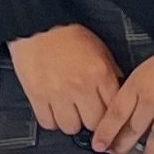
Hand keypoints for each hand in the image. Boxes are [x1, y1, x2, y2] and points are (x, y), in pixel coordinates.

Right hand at [5, 23, 125, 143]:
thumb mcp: (100, 50)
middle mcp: (80, 87)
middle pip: (93, 124)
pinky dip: (51, 120)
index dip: (111, 115)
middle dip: (91, 120)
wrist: (37, 25)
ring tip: (69, 112)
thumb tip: (115, 95)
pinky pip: (48, 122)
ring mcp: (58, 94)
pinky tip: (53, 110)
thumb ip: (110, 74)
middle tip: (87, 113)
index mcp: (100, 74)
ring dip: (71, 122)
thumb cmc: (67, 34)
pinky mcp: (37, 96)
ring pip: (70, 127)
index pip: (113, 110)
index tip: (107, 117)